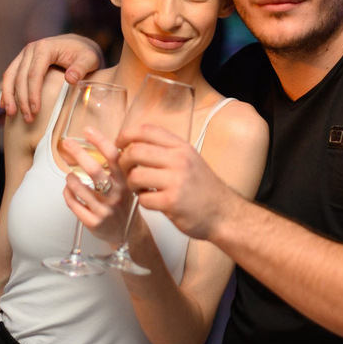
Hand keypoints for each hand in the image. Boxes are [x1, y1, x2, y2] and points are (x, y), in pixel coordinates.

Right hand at [1, 34, 102, 121]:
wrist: (78, 45)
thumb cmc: (84, 54)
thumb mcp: (89, 59)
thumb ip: (81, 68)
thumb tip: (70, 79)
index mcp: (45, 48)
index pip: (35, 74)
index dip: (33, 94)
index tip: (36, 111)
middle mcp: (31, 49)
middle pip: (21, 77)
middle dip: (22, 99)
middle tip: (28, 118)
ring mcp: (24, 55)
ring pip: (10, 76)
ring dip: (9, 96)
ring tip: (11, 114)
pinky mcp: (22, 61)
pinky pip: (10, 75)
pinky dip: (6, 90)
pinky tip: (5, 104)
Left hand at [62, 128, 131, 244]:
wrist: (130, 233)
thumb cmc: (123, 202)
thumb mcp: (126, 183)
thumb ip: (116, 167)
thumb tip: (97, 142)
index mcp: (126, 181)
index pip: (114, 157)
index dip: (100, 141)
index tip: (88, 130)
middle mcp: (117, 195)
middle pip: (95, 170)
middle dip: (78, 154)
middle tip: (68, 144)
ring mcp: (105, 210)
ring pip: (80, 188)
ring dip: (70, 178)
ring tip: (69, 175)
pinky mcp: (95, 223)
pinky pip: (74, 205)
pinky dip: (67, 194)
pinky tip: (68, 189)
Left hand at [117, 124, 235, 240]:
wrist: (223, 213)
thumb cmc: (202, 188)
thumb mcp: (190, 159)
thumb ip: (166, 150)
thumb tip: (134, 143)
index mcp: (181, 147)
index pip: (146, 130)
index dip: (126, 134)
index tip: (119, 144)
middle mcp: (179, 160)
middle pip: (135, 151)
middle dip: (124, 162)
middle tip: (128, 171)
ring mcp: (176, 181)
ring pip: (135, 175)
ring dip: (131, 184)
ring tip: (140, 188)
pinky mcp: (172, 202)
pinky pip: (143, 198)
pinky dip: (142, 201)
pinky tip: (152, 201)